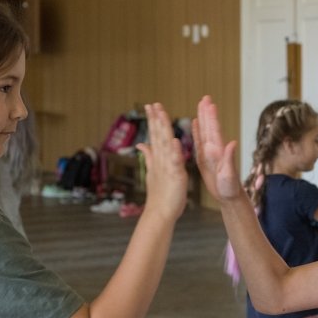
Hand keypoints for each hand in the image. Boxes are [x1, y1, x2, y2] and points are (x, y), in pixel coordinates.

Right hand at [136, 103, 187, 221]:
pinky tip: (174, 139)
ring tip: (161, 114)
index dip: (153, 120)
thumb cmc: (160, 194)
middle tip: (153, 104)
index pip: (155, 135)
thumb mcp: (153, 171)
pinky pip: (175, 161)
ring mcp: (167, 167)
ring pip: (165, 145)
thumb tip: (141, 144)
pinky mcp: (176, 175)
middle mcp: (161, 160)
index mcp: (158, 158)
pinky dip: (174, 151)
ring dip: (163, 129)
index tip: (151, 106)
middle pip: (158, 136)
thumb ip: (149, 156)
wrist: (160, 213)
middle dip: (156, 119)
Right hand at [193, 96, 242, 202]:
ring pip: (204, 132)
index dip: (212, 117)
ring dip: (202, 118)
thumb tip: (232, 142)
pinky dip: (197, 132)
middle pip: (210, 127)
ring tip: (201, 104)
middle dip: (207, 112)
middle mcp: (214, 149)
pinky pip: (199, 142)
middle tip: (205, 97)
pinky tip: (195, 123)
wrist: (229, 197)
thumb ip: (230, 159)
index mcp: (219, 152)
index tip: (209, 104)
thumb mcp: (230, 175)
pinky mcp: (204, 159)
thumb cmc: (230, 188)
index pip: (215, 131)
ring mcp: (209, 153)